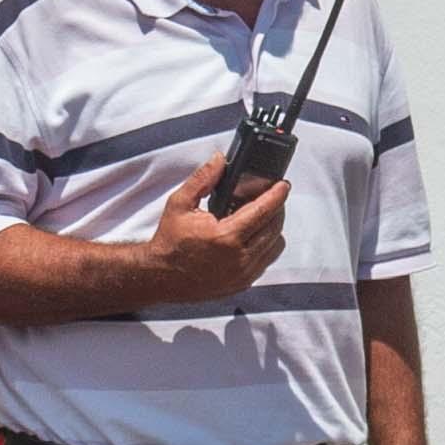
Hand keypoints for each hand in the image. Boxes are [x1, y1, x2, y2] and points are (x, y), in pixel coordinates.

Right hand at [137, 170, 291, 304]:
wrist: (160, 276)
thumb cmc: (170, 241)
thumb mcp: (180, 204)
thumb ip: (203, 179)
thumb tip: (220, 160)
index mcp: (225, 237)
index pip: (263, 212)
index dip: (277, 195)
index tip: (283, 185)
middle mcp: (238, 258)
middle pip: (274, 228)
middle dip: (277, 209)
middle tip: (271, 197)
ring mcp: (242, 274)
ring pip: (274, 246)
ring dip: (273, 229)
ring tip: (262, 217)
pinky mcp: (242, 284)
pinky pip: (266, 262)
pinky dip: (265, 247)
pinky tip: (254, 237)